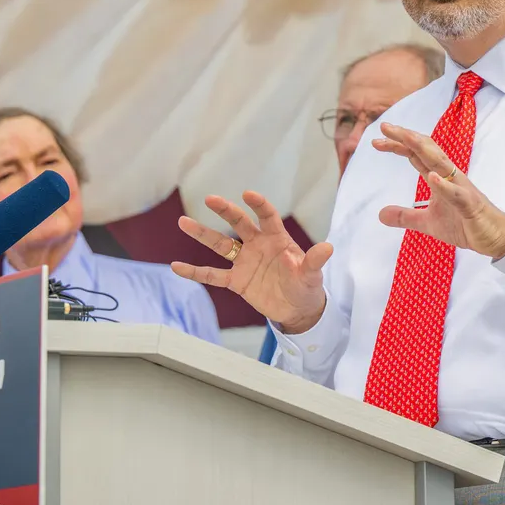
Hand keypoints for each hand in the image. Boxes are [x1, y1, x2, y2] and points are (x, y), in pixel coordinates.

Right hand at [171, 191, 331, 332]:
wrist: (297, 309)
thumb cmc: (307, 286)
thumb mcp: (312, 275)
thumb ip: (315, 262)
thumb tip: (328, 247)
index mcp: (278, 240)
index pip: (267, 217)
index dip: (259, 206)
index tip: (248, 195)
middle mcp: (258, 246)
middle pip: (239, 224)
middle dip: (226, 211)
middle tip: (210, 199)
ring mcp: (245, 262)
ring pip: (220, 245)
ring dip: (202, 234)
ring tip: (183, 222)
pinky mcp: (237, 281)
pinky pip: (212, 275)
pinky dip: (195, 272)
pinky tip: (176, 267)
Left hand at [372, 122, 504, 258]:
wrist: (495, 238)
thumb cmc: (465, 224)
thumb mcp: (428, 222)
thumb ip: (405, 216)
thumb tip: (380, 214)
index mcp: (440, 177)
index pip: (417, 155)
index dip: (397, 145)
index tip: (376, 140)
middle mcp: (451, 177)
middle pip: (427, 150)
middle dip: (406, 137)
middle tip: (385, 126)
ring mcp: (462, 189)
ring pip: (442, 164)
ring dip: (423, 149)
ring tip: (405, 138)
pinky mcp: (470, 205)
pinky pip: (456, 194)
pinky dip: (444, 185)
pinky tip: (432, 178)